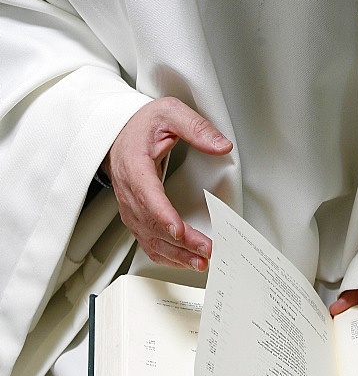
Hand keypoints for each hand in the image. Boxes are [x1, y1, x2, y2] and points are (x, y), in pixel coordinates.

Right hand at [103, 97, 231, 270]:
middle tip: (206, 250)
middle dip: (180, 242)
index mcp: (134, 165)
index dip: (163, 215)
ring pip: (149, 237)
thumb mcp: (170, 113)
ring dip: (174, 254)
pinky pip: (146, 239)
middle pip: (152, 223)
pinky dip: (164, 254)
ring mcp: (129, 206)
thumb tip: (221, 145)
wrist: (118, 132)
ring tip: (200, 262)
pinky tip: (182, 260)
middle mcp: (128, 190)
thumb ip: (196, 128)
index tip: (178, 230)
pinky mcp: (134, 214)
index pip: (147, 196)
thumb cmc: (140, 125)